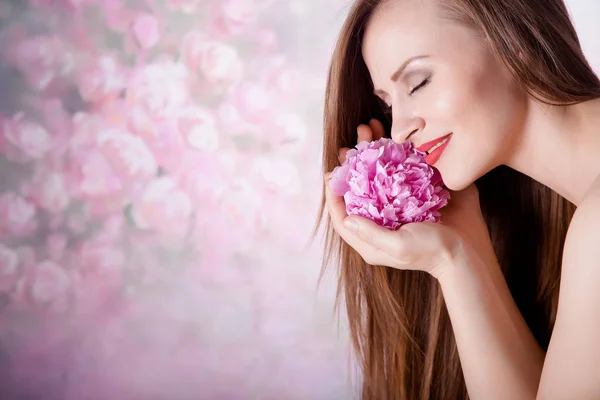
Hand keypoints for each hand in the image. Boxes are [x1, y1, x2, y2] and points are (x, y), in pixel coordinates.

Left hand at [324, 119, 494, 279]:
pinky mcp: (416, 190)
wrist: (469, 248)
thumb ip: (372, 233)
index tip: (331, 173)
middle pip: (358, 190)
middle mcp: (381, 217)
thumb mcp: (399, 247)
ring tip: (368, 128)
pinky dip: (395, 150)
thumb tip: (346, 219)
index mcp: (371, 236)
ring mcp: (398, 202)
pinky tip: (392, 135)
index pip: (342, 216)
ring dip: (371, 151)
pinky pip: (400, 168)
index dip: (333, 196)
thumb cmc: (432, 252)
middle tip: (349, 145)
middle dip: (352, 165)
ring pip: (377, 174)